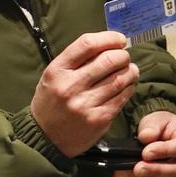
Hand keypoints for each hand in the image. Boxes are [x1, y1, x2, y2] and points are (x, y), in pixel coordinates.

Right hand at [29, 31, 139, 157]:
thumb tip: (109, 45)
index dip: (109, 38)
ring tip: (131, 69)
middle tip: (124, 57)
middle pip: (108, 60)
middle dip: (122, 55)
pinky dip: (129, 88)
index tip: (119, 39)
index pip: (87, 44)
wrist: (44, 138)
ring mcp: (85, 104)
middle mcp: (70, 86)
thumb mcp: (53, 76)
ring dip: (130, 71)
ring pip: (119, 79)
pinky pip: (121, 98)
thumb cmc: (51, 102)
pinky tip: (127, 85)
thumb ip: (76, 60)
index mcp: (57, 71)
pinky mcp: (98, 119)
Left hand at [113, 111, 175, 176]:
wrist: (158, 133)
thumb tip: (146, 136)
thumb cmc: (161, 125)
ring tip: (128, 171)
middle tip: (138, 168)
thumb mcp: (157, 119)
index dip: (164, 151)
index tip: (146, 152)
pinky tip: (124, 174)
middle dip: (155, 170)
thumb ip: (152, 126)